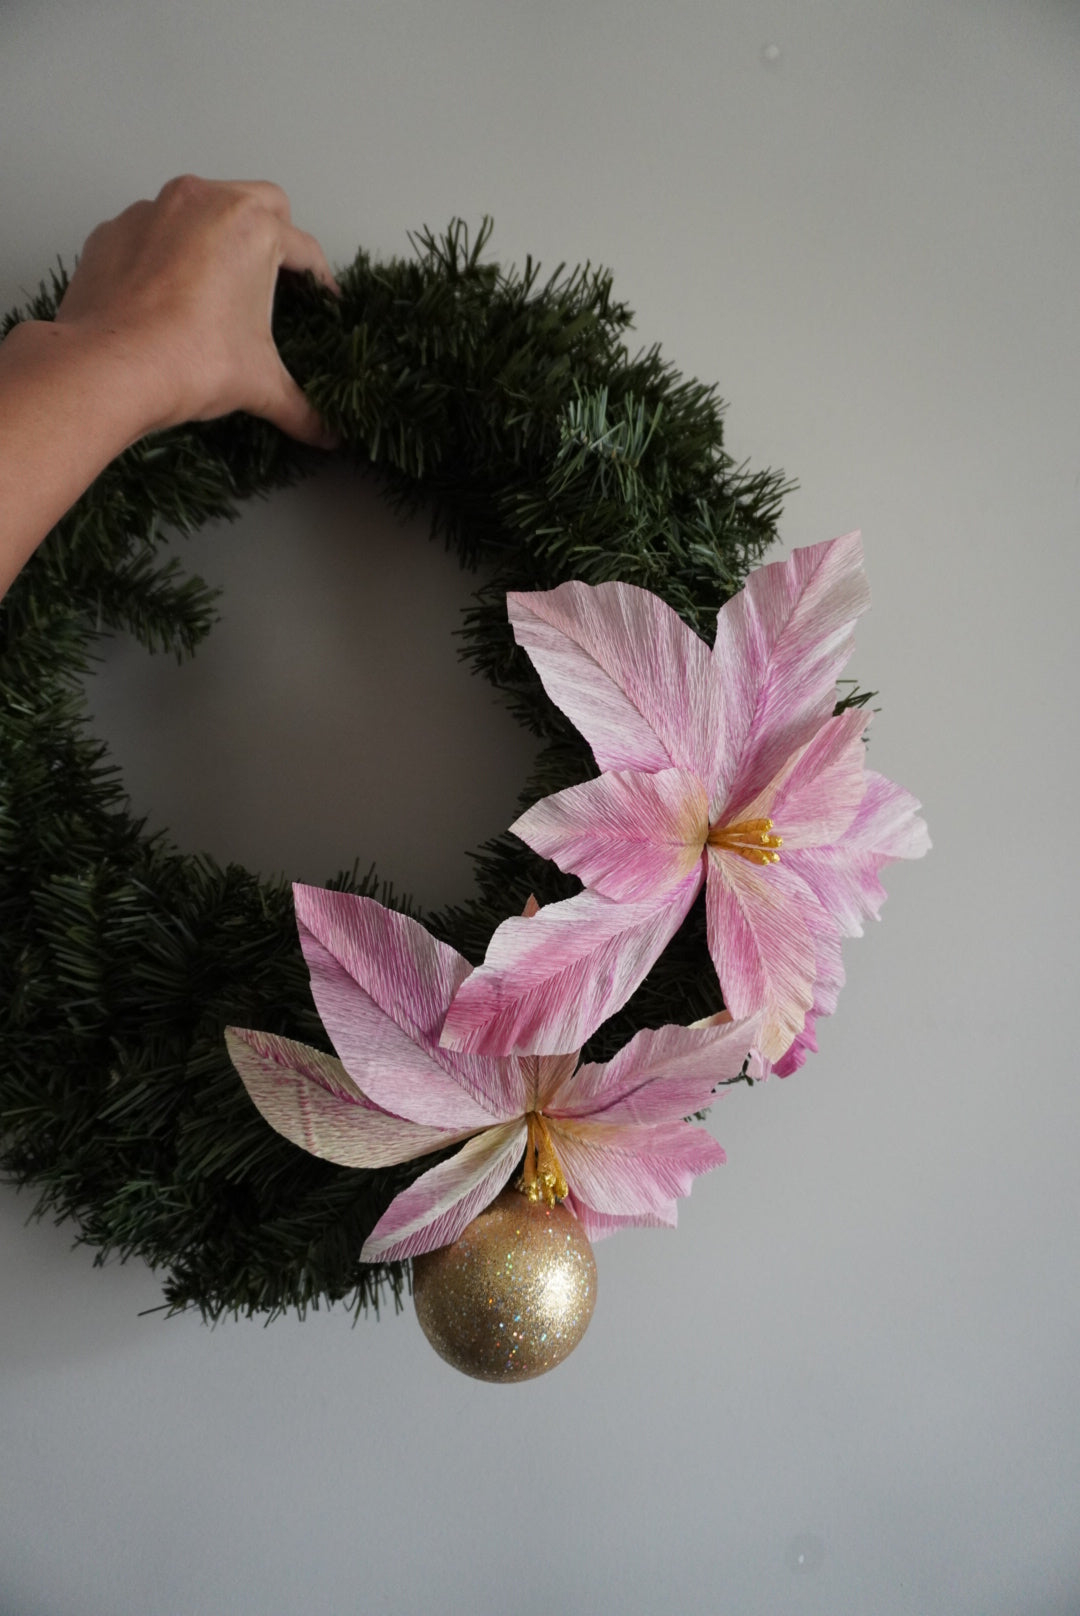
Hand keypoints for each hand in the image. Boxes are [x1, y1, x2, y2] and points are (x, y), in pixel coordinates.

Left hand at [53, 173, 340, 447]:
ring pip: (202, 206)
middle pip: (259, 202)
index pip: (305, 248)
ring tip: (217, 284)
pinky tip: (166, 295)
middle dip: (275, 234)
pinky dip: (165, 251)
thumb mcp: (259, 385)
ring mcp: (152, 210)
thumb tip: (325, 434)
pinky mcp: (114, 230)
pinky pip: (151, 230)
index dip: (321, 280)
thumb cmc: (189, 361)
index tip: (322, 301)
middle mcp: (204, 202)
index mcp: (252, 228)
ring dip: (217, 235)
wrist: (108, 368)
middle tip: (276, 278)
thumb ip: (300, 407)